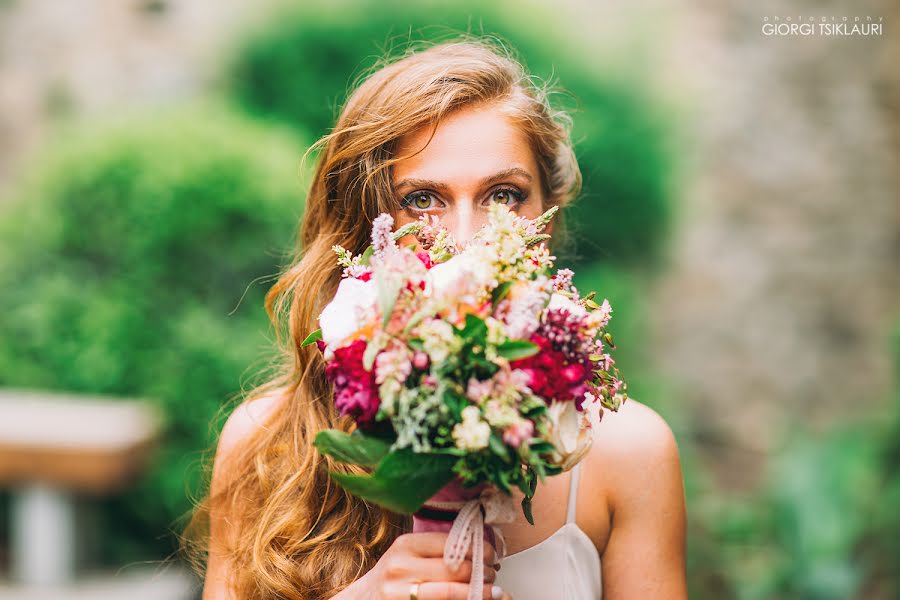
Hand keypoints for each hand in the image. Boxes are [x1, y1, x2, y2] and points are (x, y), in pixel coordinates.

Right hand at [338, 531, 511, 599]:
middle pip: (454, 568)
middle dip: (481, 571)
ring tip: (493, 591)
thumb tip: (481, 550)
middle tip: (493, 573)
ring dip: (478, 591)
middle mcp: (401, 567)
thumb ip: (437, 550)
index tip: (491, 554)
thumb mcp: (409, 555)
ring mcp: (401, 592)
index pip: (452, 543)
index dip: (478, 549)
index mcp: (406, 545)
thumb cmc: (393, 576)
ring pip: (450, 592)